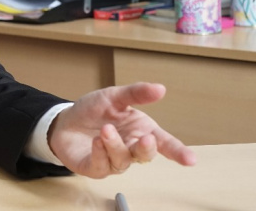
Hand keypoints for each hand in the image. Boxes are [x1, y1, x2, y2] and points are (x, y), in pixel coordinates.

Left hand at [47, 82, 196, 177]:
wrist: (65, 121)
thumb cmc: (93, 111)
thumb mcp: (114, 96)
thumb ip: (136, 93)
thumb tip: (160, 88)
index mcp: (141, 130)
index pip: (164, 143)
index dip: (178, 152)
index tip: (191, 160)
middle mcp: (130, 147)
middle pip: (145, 155)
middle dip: (147, 149)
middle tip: (145, 139)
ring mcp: (114, 160)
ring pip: (123, 160)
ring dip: (115, 145)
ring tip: (105, 130)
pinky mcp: (96, 168)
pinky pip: (102, 166)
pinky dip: (100, 153)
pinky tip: (95, 142)